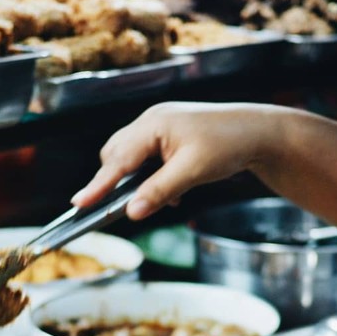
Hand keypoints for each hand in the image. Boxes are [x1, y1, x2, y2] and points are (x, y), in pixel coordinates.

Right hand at [70, 102, 284, 218]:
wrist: (257, 132)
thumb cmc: (228, 144)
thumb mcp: (193, 172)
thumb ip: (160, 192)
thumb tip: (133, 212)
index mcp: (153, 124)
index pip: (118, 159)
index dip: (98, 185)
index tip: (79, 203)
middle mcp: (151, 122)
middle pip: (117, 156)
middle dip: (115, 182)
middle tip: (114, 208)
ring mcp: (160, 128)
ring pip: (132, 159)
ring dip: (138, 183)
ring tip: (165, 199)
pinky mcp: (169, 137)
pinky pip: (148, 160)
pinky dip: (153, 179)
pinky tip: (174, 194)